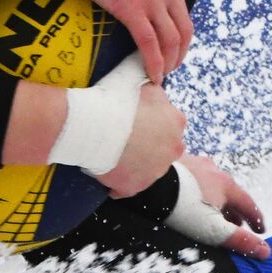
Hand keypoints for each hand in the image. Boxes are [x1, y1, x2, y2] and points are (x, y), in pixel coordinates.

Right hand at [74, 0, 192, 84]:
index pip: (182, 9)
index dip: (179, 32)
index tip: (171, 44)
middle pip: (182, 29)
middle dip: (179, 52)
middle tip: (170, 65)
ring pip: (169, 39)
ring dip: (169, 61)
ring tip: (161, 74)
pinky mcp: (130, 10)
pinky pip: (149, 43)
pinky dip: (154, 62)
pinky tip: (152, 74)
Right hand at [93, 83, 185, 197]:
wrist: (95, 124)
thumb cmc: (118, 100)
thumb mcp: (145, 85)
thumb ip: (156, 93)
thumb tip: (155, 90)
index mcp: (176, 122)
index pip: (169, 125)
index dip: (151, 122)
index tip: (135, 120)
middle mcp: (172, 149)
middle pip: (161, 149)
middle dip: (147, 145)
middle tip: (125, 137)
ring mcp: (154, 171)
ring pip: (146, 169)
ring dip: (133, 163)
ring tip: (113, 152)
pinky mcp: (134, 187)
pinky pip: (125, 187)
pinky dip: (117, 182)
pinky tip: (106, 169)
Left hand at [171, 154, 269, 259]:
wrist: (148, 185)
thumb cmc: (182, 208)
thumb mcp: (214, 230)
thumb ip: (239, 241)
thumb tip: (265, 251)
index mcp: (226, 184)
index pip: (247, 203)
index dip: (255, 219)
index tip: (260, 230)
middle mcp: (212, 169)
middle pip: (229, 193)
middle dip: (233, 211)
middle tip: (236, 226)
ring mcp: (192, 163)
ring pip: (209, 184)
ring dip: (213, 199)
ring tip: (210, 212)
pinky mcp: (174, 162)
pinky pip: (189, 178)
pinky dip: (193, 190)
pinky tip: (186, 197)